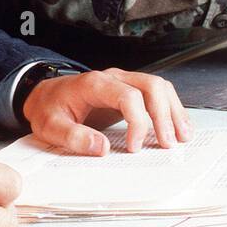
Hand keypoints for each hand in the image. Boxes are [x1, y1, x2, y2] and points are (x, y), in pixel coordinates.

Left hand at [22, 68, 192, 155]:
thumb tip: (102, 148)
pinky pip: (155, 93)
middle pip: (151, 86)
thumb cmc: (49, 108)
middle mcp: (114, 78)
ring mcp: (123, 82)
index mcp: (95, 84)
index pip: (129, 96)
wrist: (44, 95)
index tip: (135, 147)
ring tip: (182, 136)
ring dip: (173, 110)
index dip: (137, 122)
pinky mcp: (128, 91)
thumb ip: (73, 136)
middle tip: (169, 143)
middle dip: (164, 114)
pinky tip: (176, 125)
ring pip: (158, 87)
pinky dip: (169, 108)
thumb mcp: (51, 126)